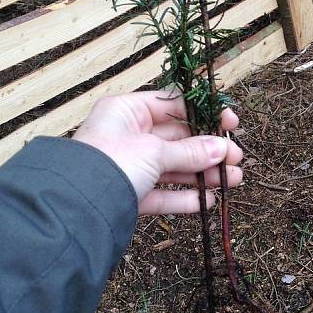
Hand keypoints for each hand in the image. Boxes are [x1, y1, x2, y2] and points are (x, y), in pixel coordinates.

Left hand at [72, 90, 242, 214]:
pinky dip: (184, 197)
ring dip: (204, 174)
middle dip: (208, 149)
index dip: (204, 114)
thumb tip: (221, 148)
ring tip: (233, 180)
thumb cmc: (111, 163)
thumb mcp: (155, 150)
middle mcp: (127, 135)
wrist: (75, 206)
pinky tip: (208, 201)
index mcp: (127, 111)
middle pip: (177, 138)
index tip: (230, 124)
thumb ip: (190, 151)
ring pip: (173, 167)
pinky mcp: (128, 195)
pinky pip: (162, 193)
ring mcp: (128, 167)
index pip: (173, 105)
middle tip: (236, 157)